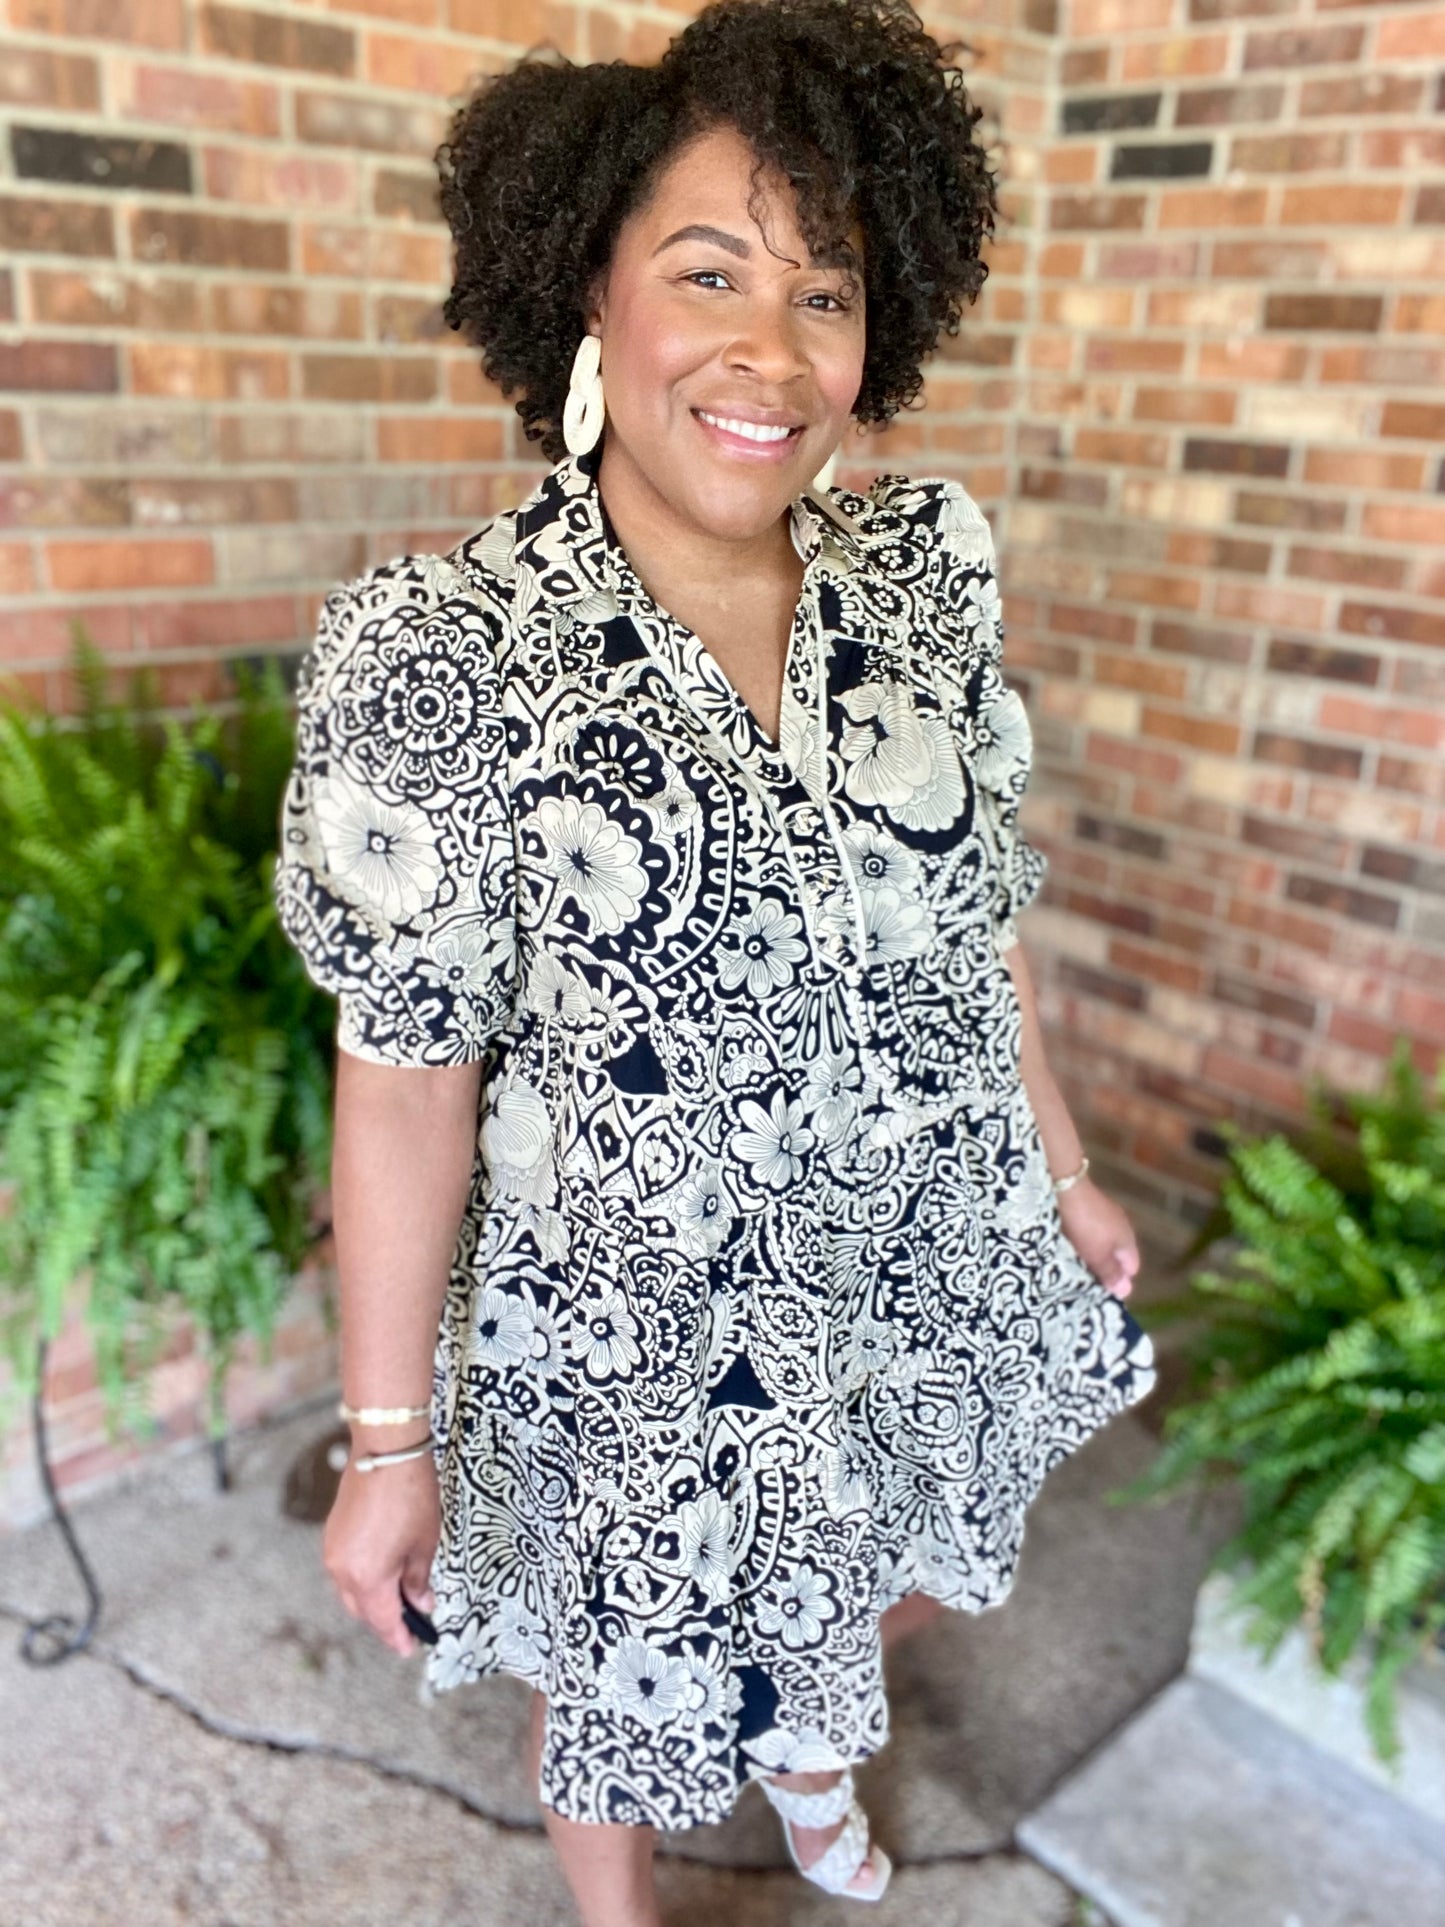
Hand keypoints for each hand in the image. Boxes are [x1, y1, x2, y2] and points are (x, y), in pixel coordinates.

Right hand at [323, 1444, 439, 1656]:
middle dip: (384, 1620)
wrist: (385, 1451)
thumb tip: (421, 1603)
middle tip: (408, 1624)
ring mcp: (333, 1551)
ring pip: (350, 1591)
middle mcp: (343, 1571)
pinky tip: (381, 1574)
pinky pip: (344, 1571)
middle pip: (363, 1610)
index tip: (410, 1647)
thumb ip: (419, 1580)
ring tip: (398, 1598)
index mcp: (367, 1578)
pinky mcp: (332, 1534)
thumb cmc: (410, 1495)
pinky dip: (361, 1580)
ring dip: (371, 1599)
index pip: (383, 1621)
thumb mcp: (424, 1543)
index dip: (398, 1637)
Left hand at [1055, 1177, 1139, 1299]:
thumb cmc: (1085, 1227)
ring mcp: (1106, 1214)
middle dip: (1104, 1268)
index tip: (1101, 1291)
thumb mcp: (1098, 1255)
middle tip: (1086, 1281)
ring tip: (1075, 1265)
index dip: (1120, 1280)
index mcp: (1128, 1239)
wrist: (1066, 1188)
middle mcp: (1122, 1226)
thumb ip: (1111, 1273)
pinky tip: (1070, 1243)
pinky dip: (1083, 1239)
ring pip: (1103, 1242)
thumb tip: (1126, 1291)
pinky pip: (1090, 1230)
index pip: (1132, 1267)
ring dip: (1092, 1253)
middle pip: (1117, 1255)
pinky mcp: (1089, 1206)